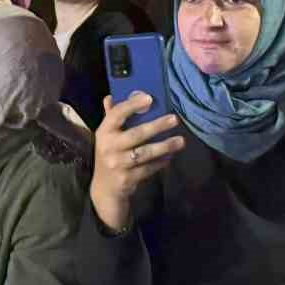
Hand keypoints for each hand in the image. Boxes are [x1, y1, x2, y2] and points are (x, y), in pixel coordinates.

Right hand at [89, 94, 186, 231]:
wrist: (104, 188)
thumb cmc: (109, 154)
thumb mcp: (106, 136)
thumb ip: (110, 117)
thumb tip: (110, 97)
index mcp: (104, 132)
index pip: (117, 115)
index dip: (132, 105)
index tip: (149, 98)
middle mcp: (109, 147)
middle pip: (136, 134)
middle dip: (157, 126)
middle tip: (175, 119)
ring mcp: (118, 164)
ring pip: (145, 153)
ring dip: (164, 147)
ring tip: (181, 141)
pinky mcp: (127, 178)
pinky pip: (148, 168)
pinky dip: (161, 162)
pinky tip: (171, 156)